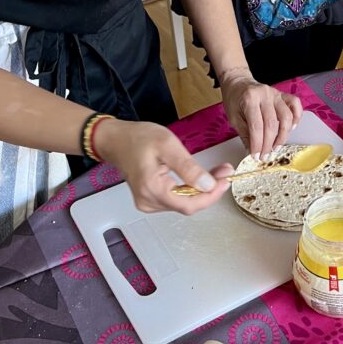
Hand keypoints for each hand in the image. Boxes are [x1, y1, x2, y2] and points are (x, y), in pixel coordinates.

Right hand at [94, 118, 233, 213]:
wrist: (117, 139)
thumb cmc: (139, 138)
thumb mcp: (167, 145)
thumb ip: (188, 167)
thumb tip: (208, 185)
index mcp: (152, 189)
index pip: (189, 204)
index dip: (211, 195)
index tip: (226, 180)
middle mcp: (149, 201)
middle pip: (187, 205)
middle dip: (209, 190)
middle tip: (224, 172)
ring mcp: (148, 203)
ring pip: (183, 203)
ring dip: (201, 190)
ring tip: (215, 172)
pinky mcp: (150, 199)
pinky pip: (175, 199)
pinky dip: (190, 190)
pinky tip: (198, 178)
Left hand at [218, 66, 302, 159]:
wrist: (238, 82)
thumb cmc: (234, 99)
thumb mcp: (233, 117)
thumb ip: (244, 134)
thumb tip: (253, 151)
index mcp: (250, 99)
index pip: (256, 126)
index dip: (257, 144)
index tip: (256, 156)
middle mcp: (265, 95)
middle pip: (272, 124)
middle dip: (269, 144)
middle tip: (265, 156)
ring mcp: (275, 93)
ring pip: (286, 116)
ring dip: (283, 135)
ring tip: (276, 146)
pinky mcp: (282, 94)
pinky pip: (295, 104)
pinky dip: (296, 117)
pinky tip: (291, 128)